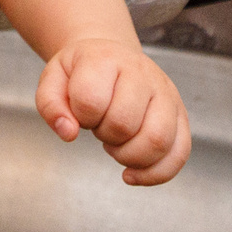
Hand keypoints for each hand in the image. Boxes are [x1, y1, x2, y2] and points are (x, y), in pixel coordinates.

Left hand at [35, 37, 190, 185]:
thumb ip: (51, 105)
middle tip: (100, 127)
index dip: (80, 116)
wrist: (110, 57)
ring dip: (130, 156)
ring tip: (117, 145)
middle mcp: (142, 73)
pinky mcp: (181, 114)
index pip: (91, 100)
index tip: (81, 111)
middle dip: (105, 136)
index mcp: (106, 58)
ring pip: (158, 140)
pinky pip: (180, 153)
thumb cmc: (82, 72)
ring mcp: (166, 93)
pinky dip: (155, 173)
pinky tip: (132, 174)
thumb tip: (69, 133)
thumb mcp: (53, 79)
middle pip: (125, 123)